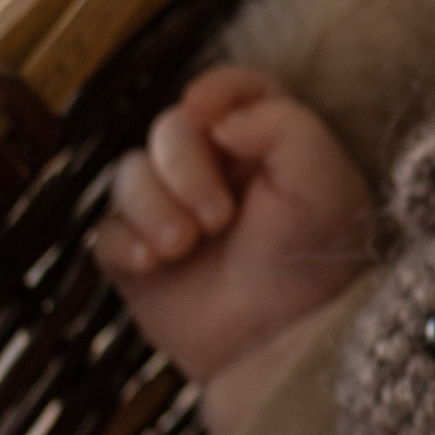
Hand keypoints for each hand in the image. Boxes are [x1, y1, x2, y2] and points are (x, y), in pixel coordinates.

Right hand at [93, 67, 374, 384]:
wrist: (286, 344)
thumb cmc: (316, 262)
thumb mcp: (327, 186)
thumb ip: (285, 128)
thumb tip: (217, 116)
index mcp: (267, 146)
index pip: (234, 91)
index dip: (215, 90)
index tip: (204, 110)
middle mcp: (217, 170)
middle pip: (169, 128)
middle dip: (184, 167)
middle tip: (217, 218)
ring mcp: (174, 213)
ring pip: (130, 176)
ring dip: (153, 207)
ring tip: (185, 246)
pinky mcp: (141, 258)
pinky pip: (107, 231)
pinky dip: (126, 243)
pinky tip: (156, 265)